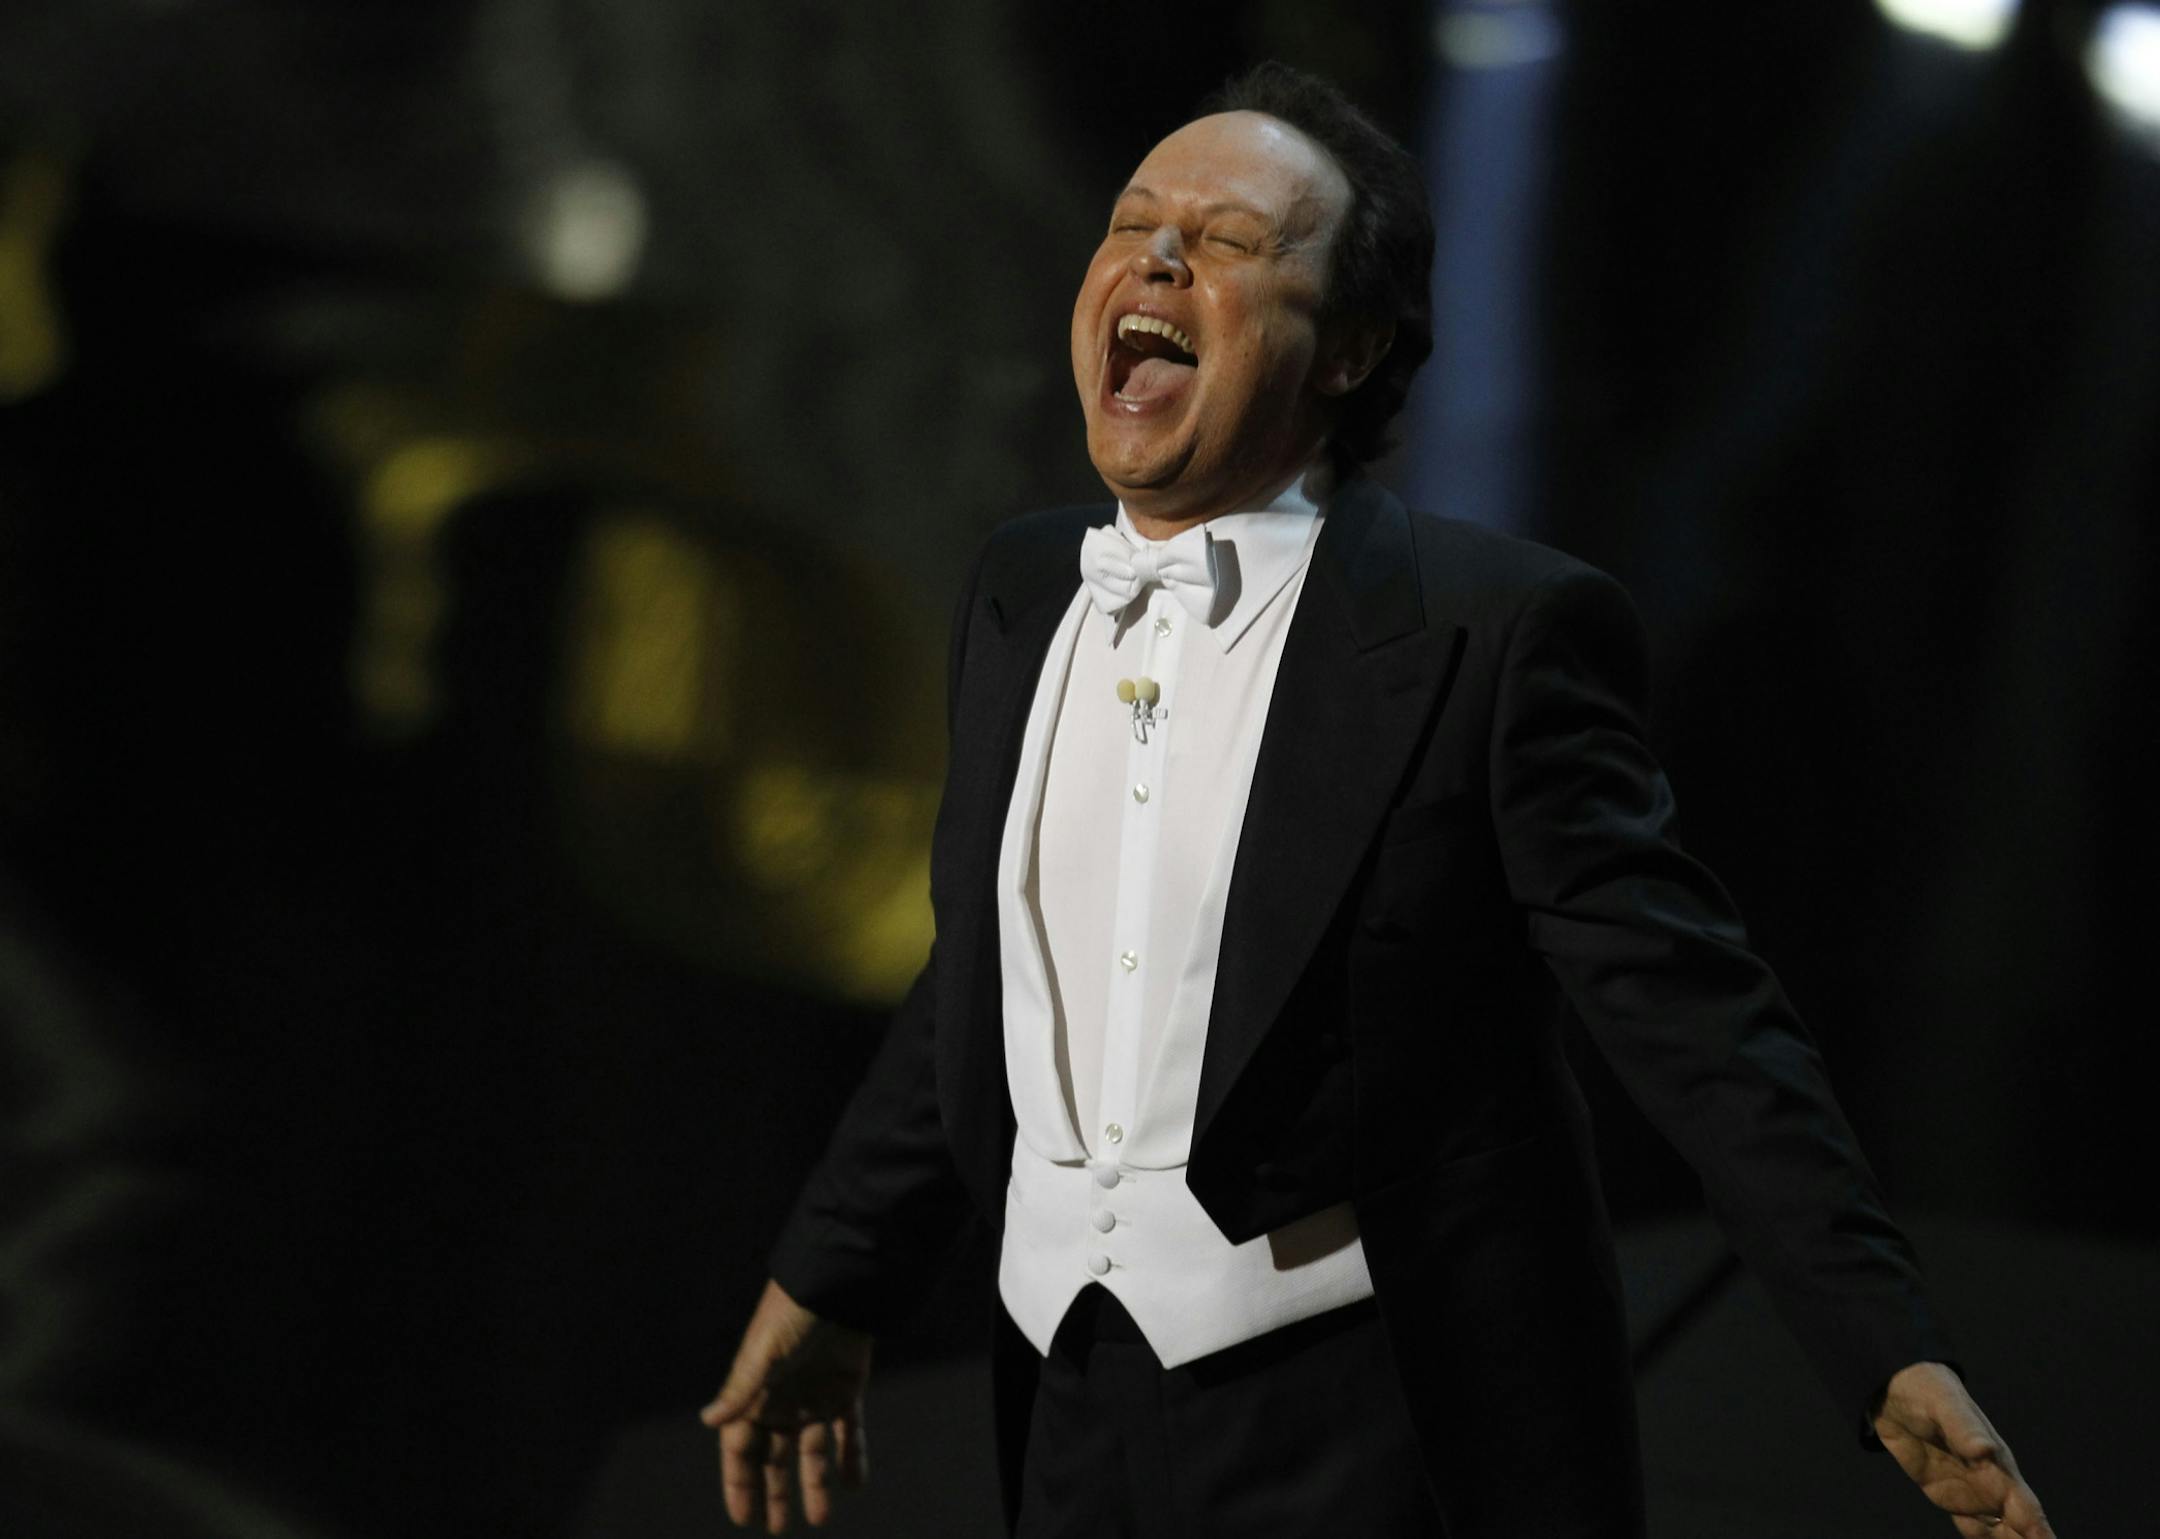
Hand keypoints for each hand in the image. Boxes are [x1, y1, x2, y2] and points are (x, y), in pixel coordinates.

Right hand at [700, 1279, 873, 1531]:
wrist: (837, 1287)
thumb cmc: (792, 1315)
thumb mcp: (764, 1353)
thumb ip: (741, 1389)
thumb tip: (710, 1421)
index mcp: (755, 1395)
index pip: (741, 1449)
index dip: (740, 1483)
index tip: (744, 1518)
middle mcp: (782, 1401)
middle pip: (774, 1457)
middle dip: (774, 1492)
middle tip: (778, 1528)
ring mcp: (814, 1398)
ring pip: (813, 1452)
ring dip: (815, 1483)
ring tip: (819, 1518)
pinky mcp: (846, 1390)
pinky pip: (848, 1432)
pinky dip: (852, 1457)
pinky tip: (854, 1485)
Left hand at [1872, 1361, 2055, 1537]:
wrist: (1895, 1387)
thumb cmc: (1927, 1389)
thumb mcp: (1943, 1404)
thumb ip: (1965, 1428)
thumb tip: (1986, 1448)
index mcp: (1998, 1465)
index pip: (2026, 1509)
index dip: (2041, 1535)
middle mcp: (1991, 1483)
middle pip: (2019, 1528)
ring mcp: (1970, 1491)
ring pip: (2000, 1532)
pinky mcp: (1947, 1494)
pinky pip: (1972, 1528)